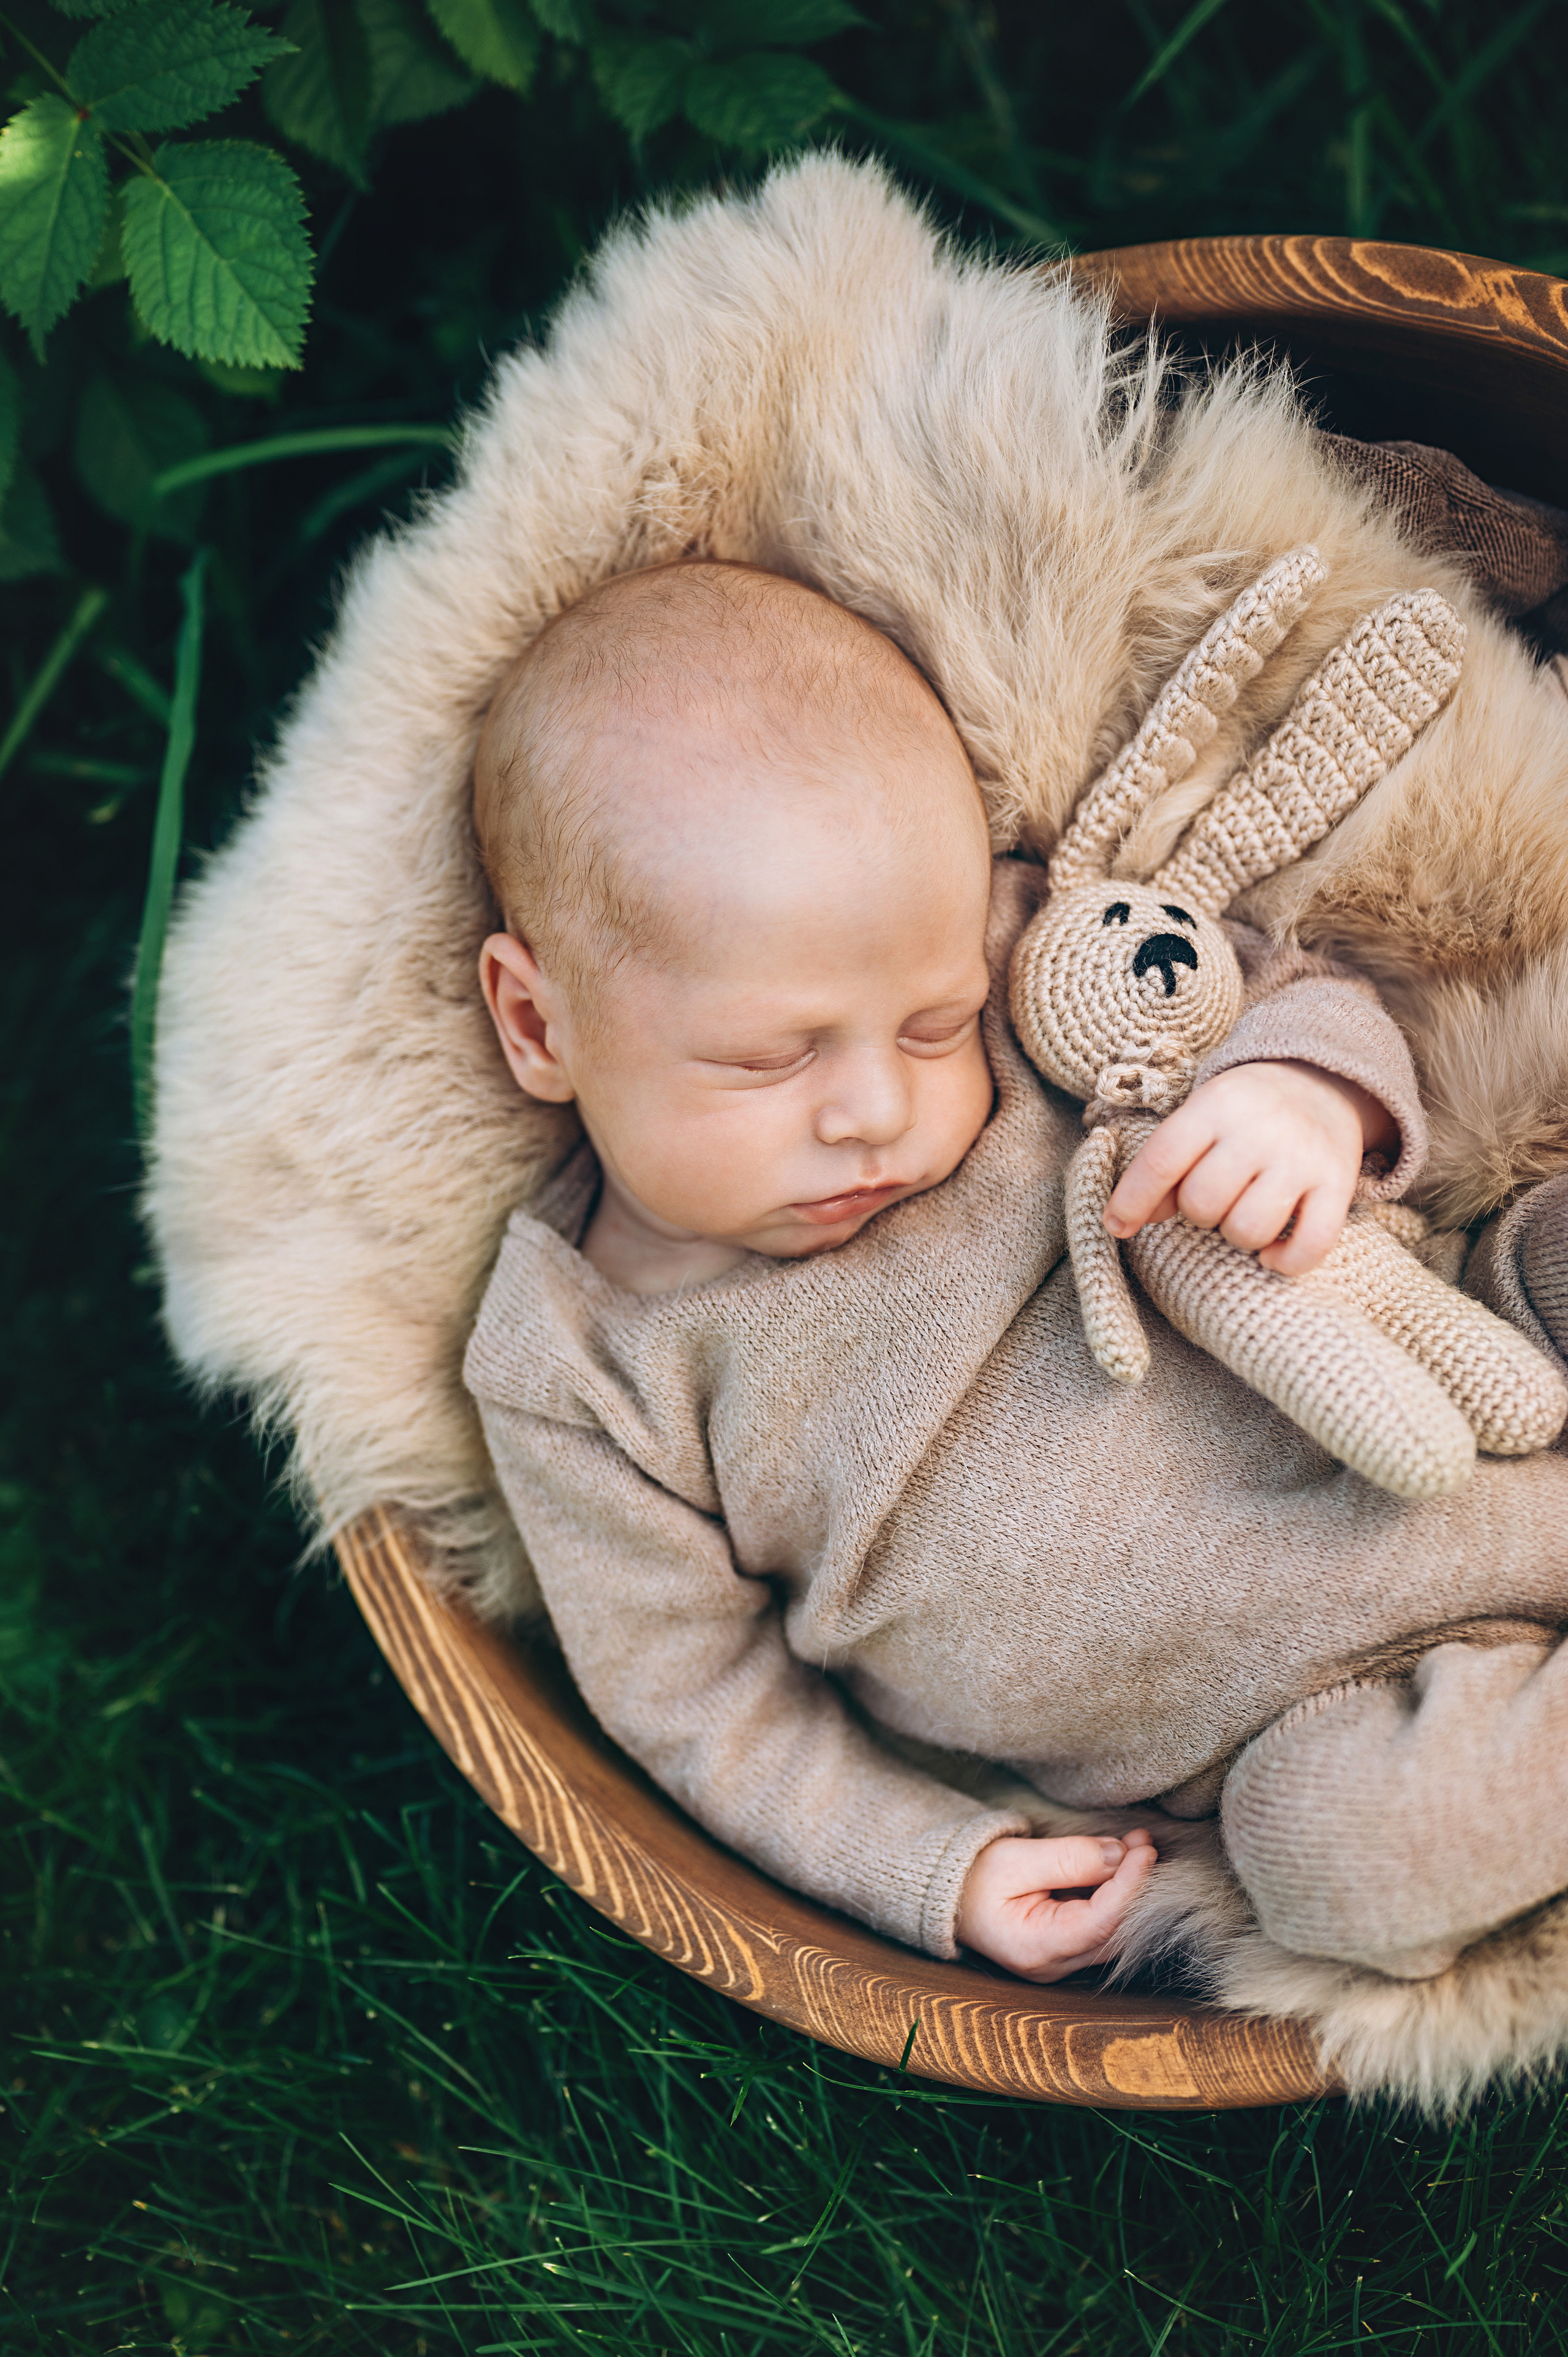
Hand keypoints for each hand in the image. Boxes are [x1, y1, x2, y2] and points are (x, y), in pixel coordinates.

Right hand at [955, 1828, 1155, 1980]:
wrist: (948, 1894)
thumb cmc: (973, 1876)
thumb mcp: (1014, 1858)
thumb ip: (1068, 1858)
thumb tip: (1119, 1855)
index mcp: (1035, 1948)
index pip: (1100, 1922)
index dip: (1129, 1885)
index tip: (1143, 1849)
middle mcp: (1053, 1966)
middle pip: (1114, 1933)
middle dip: (1135, 1887)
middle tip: (1142, 1843)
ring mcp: (1060, 1962)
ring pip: (1113, 1932)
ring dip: (1128, 1889)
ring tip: (1134, 1846)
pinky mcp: (1065, 1949)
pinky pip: (1101, 1926)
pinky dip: (1114, 1895)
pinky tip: (1118, 1862)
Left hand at [1103, 1060, 1393, 1276]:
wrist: (1322, 1080)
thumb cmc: (1243, 1112)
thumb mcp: (1199, 1118)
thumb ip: (1165, 1164)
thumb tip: (1125, 1221)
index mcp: (1215, 1106)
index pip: (1162, 1160)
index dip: (1132, 1200)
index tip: (1116, 1226)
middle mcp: (1259, 1129)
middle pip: (1203, 1203)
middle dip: (1198, 1213)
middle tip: (1214, 1198)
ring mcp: (1301, 1157)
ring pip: (1248, 1230)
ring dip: (1238, 1236)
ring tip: (1244, 1214)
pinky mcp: (1338, 1183)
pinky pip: (1309, 1246)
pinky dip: (1286, 1261)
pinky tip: (1273, 1254)